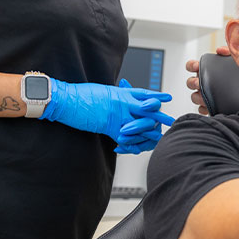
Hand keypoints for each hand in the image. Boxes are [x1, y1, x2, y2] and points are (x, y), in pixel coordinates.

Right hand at [41, 78, 173, 150]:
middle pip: (149, 109)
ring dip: (150, 131)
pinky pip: (125, 138)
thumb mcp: (104, 91)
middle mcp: (124, 103)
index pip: (145, 94)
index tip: (167, 98)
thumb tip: (122, 94)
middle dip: (160, 116)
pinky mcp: (110, 127)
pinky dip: (130, 144)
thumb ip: (117, 95)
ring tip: (158, 136)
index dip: (157, 96)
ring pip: (141, 124)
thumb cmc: (82, 94)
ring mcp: (118, 115)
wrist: (67, 99)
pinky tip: (135, 147)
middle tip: (171, 121)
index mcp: (123, 93)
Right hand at [186, 46, 229, 114]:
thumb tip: (219, 50)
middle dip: (193, 83)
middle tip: (199, 84)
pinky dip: (203, 108)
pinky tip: (209, 107)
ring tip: (205, 97)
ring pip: (194, 96)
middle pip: (190, 82)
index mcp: (207, 70)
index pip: (192, 66)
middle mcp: (204, 82)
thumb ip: (228, 52)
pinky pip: (201, 109)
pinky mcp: (211, 107)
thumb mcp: (235, 60)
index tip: (196, 66)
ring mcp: (206, 95)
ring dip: (198, 97)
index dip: (191, 65)